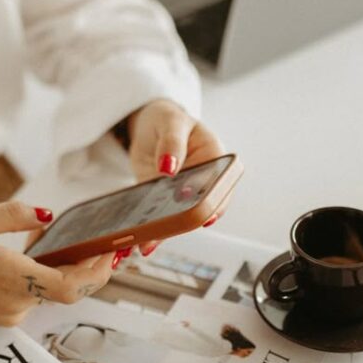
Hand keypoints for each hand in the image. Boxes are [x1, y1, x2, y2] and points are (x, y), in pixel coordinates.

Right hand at [0, 202, 113, 347]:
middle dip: (87, 268)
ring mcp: (5, 316)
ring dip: (57, 270)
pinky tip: (25, 258)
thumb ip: (14, 215)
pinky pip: (27, 298)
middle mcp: (14, 304)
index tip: (112, 254)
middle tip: (100, 245)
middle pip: (66, 290)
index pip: (72, 287)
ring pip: (46, 293)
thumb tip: (48, 215)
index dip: (98, 273)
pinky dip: (36, 279)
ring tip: (53, 241)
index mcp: (12, 279)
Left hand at [125, 100, 227, 252]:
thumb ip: (171, 143)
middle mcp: (202, 181)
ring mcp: (183, 194)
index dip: (216, 203)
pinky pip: (162, 218)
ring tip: (148, 243)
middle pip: (201, 206)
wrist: (147, 126)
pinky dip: (152, 229)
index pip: (221, 186)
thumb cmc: (166, 119)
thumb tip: (169, 167)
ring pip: (180, 217)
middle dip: (185, 222)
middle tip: (167, 232)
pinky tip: (140, 240)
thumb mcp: (170, 122)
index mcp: (215, 158)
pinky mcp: (163, 202)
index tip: (204, 217)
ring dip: (166, 232)